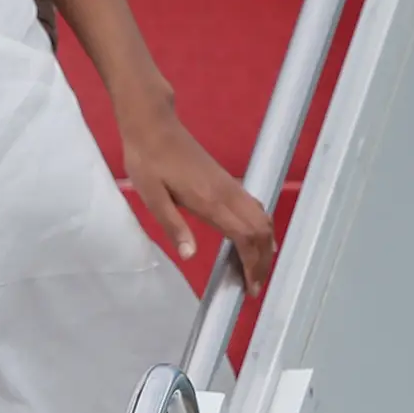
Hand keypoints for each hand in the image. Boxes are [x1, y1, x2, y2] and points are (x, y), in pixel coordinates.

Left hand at [120, 107, 275, 290]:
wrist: (153, 124)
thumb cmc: (148, 159)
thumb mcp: (151, 195)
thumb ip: (172, 225)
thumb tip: (189, 255)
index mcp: (209, 200)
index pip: (244, 237)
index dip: (251, 265)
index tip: (249, 288)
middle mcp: (227, 193)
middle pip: (261, 230)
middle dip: (263, 261)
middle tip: (255, 287)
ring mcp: (230, 185)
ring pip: (263, 218)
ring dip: (265, 245)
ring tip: (257, 270)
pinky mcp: (227, 180)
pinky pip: (255, 208)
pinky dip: (261, 229)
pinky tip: (254, 240)